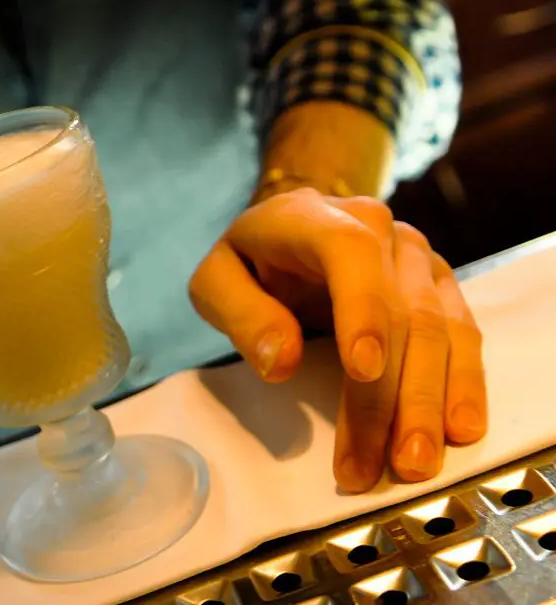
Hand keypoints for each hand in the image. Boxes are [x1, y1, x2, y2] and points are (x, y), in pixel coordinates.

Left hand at [188, 188, 487, 491]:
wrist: (288, 230)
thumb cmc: (250, 261)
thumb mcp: (216, 282)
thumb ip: (241, 314)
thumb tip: (280, 360)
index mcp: (312, 217)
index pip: (350, 252)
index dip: (362, 309)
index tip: (363, 370)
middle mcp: (376, 228)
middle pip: (401, 310)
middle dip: (396, 393)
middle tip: (390, 461)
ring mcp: (414, 256)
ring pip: (438, 329)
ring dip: (430, 401)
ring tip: (416, 463)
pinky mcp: (438, 285)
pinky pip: (462, 334)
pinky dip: (461, 384)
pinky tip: (458, 429)